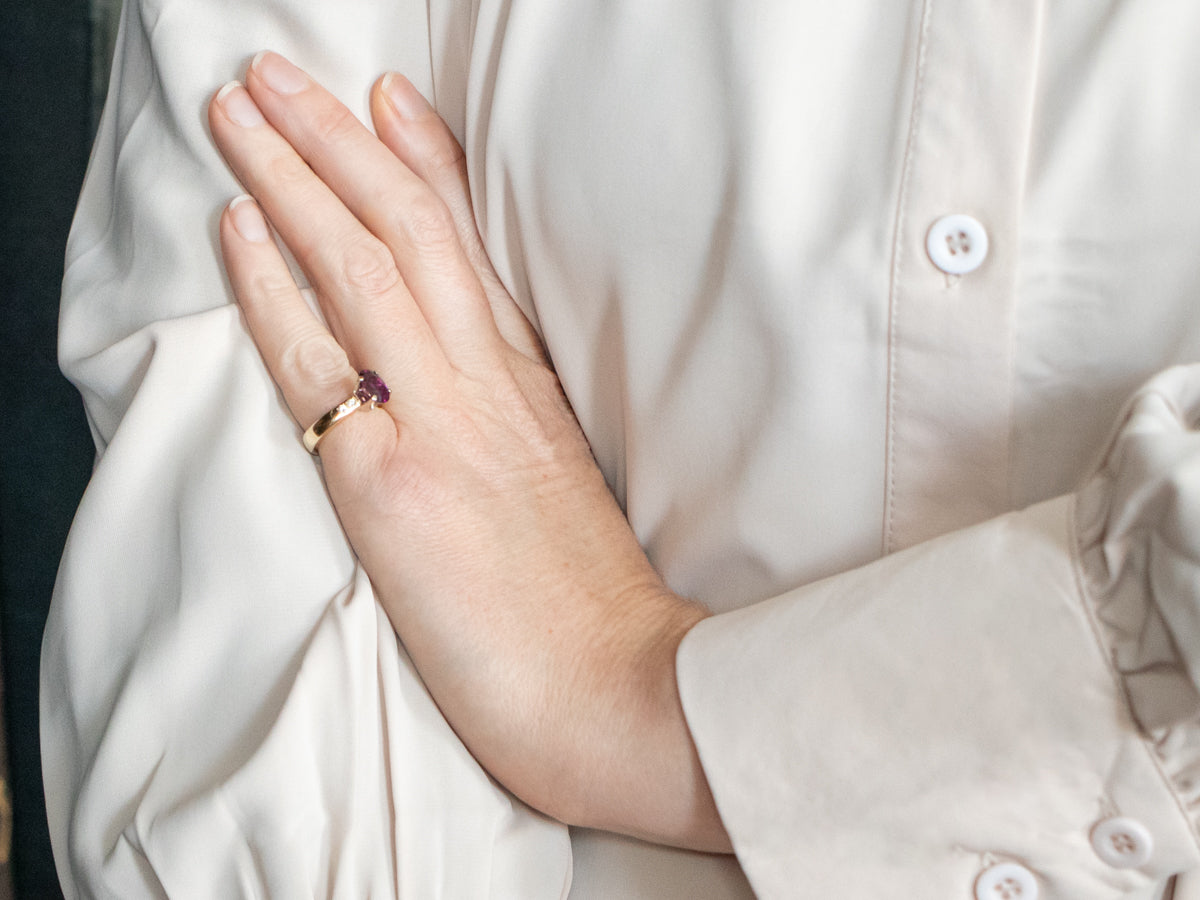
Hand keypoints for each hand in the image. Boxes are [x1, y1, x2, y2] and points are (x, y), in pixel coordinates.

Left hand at [209, 52, 730, 851]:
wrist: (615, 687)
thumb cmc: (591, 608)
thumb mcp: (564, 491)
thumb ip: (516, 427)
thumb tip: (479, 398)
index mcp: (528, 387)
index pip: (467, 249)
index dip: (423, 163)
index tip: (386, 102)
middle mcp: (484, 383)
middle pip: (404, 229)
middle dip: (336, 140)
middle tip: (280, 76)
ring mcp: (437, 421)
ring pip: (360, 265)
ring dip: (293, 175)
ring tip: (243, 110)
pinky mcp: (390, 480)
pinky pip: (317, 358)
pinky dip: (274, 282)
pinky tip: (240, 226)